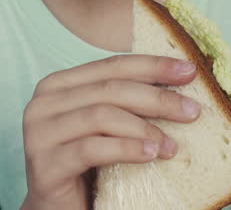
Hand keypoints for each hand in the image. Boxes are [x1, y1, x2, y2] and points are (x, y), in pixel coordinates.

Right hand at [20, 54, 200, 209]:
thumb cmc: (89, 166)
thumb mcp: (108, 126)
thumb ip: (127, 100)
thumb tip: (180, 76)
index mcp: (58, 85)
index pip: (112, 66)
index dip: (153, 65)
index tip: (189, 70)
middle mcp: (43, 103)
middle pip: (110, 90)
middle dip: (157, 98)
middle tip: (192, 110)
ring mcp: (39, 133)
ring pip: (101, 116)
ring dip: (144, 128)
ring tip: (173, 146)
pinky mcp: (44, 165)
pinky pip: (92, 149)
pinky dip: (126, 149)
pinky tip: (150, 155)